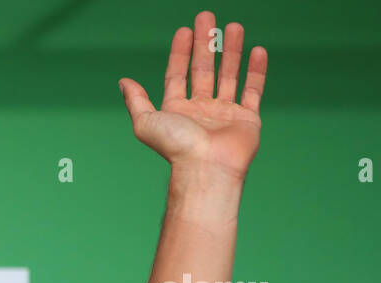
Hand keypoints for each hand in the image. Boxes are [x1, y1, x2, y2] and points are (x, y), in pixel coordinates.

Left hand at [118, 11, 266, 180]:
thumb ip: (136, 101)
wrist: (206, 168)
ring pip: (229, 75)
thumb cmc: (176, 147)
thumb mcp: (146, 121)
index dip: (179, 52)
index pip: (177, 75)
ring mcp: (224, 114)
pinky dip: (256, 71)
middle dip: (205, 42)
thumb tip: (123, 82)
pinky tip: (257, 50)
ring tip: (233, 26)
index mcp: (176, 111)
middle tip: (207, 17)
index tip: (184, 30)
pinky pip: (253, 90)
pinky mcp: (247, 119)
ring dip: (231, 51)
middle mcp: (200, 111)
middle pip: (203, 69)